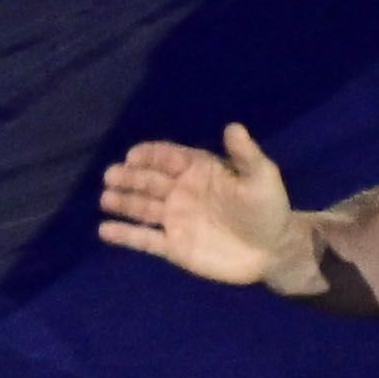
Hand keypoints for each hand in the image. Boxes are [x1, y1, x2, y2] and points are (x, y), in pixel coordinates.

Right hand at [98, 122, 309, 293]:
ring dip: (123, 202)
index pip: (170, 158)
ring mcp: (175, 220)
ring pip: (142, 208)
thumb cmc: (269, 209)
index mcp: (200, 172)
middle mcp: (182, 193)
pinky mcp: (173, 247)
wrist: (273, 251)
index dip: (151, 154)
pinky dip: (124, 234)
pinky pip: (143, 240)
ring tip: (106, 198)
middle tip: (111, 175)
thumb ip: (245, 154)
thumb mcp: (262, 177)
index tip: (133, 154)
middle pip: (149, 181)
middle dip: (129, 177)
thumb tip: (232, 126)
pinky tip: (105, 230)